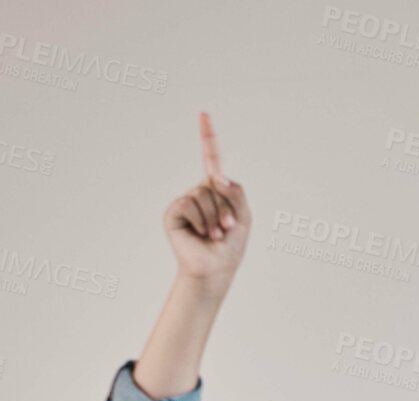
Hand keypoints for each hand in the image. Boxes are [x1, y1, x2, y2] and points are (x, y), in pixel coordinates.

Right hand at [164, 113, 250, 284]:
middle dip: (228, 208)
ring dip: (216, 217)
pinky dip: (203, 220)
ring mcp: (185, 200)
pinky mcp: (174, 211)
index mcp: (217, 189)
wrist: (215, 268)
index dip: (207, 136)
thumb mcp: (244, 216)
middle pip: (217, 183)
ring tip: (215, 234)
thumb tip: (216, 177)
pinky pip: (190, 204)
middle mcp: (199, 191)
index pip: (211, 158)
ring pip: (205, 194)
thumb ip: (237, 193)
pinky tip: (202, 234)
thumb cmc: (231, 245)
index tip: (204, 113)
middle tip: (227, 228)